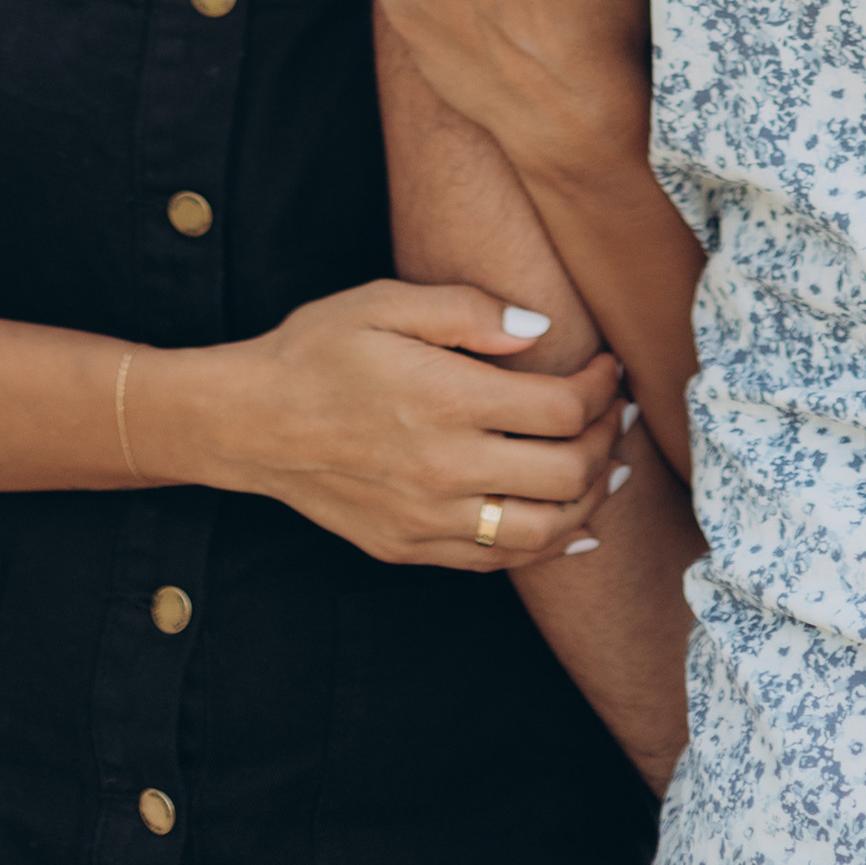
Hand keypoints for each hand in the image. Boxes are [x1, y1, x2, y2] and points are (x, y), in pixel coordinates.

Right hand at [163, 279, 622, 568]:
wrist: (250, 422)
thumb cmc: (318, 351)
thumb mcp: (385, 302)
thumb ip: (469, 310)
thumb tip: (541, 328)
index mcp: (447, 401)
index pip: (561, 410)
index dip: (600, 389)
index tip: (609, 368)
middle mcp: (446, 469)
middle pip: (567, 474)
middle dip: (606, 440)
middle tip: (614, 412)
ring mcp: (429, 519)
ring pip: (542, 531)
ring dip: (591, 500)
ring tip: (610, 468)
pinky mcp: (411, 548)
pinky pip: (497, 561)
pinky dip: (547, 548)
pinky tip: (572, 528)